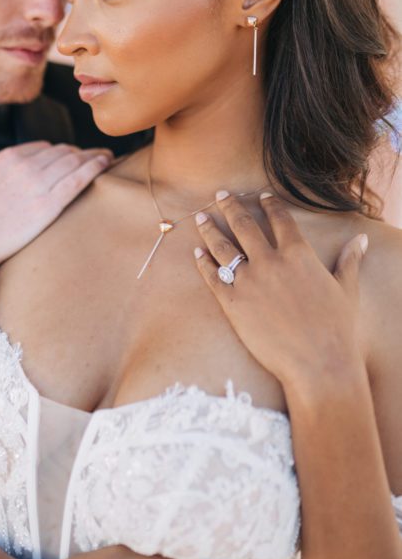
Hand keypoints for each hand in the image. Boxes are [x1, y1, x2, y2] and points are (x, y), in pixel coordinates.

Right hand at [0, 142, 112, 282]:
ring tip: (107, 157)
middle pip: (63, 152)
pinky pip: (79, 179)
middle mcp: (24, 165)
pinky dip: (96, 167)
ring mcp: (37, 184)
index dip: (61, 153)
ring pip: (74, 161)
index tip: (71, 158)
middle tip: (95, 157)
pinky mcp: (47, 206)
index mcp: (7, 157)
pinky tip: (106, 163)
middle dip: (80, 154)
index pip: (44, 148)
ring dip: (93, 157)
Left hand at [193, 191, 367, 389]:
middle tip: (218, 195)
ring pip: (222, 247)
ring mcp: (248, 281)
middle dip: (229, 207)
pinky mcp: (232, 303)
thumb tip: (362, 240)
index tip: (260, 195)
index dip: (268, 204)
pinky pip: (212, 277)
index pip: (279, 219)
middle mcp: (270, 261)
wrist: (317, 364)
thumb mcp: (346, 289)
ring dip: (210, 231)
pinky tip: (196, 254)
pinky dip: (203, 263)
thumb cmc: (336, 329)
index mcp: (298, 254)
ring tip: (201, 219)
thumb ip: (349, 261)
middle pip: (243, 225)